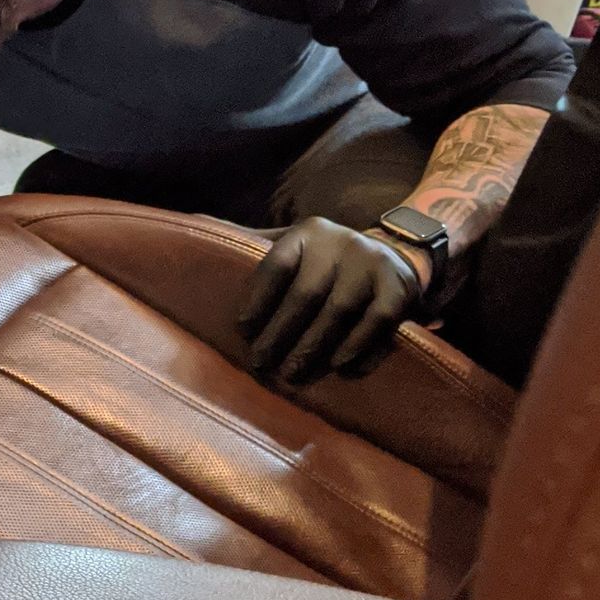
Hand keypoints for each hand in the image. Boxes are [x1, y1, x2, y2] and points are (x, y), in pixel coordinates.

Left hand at [238, 218, 427, 385]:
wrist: (398, 253)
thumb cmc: (327, 261)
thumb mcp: (294, 245)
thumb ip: (253, 243)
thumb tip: (199, 225)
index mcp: (308, 233)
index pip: (276, 265)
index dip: (257, 300)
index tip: (242, 332)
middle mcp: (341, 242)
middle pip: (305, 294)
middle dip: (280, 334)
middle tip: (261, 364)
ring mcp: (373, 264)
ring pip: (338, 312)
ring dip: (313, 348)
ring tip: (292, 374)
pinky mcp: (400, 288)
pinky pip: (376, 323)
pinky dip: (356, 348)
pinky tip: (338, 367)